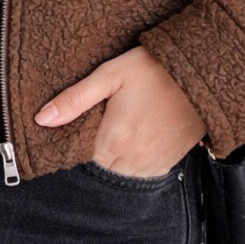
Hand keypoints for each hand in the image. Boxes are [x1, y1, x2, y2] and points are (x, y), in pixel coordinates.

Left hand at [34, 43, 206, 177]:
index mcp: (113, 139)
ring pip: (119, 172)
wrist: (202, 74)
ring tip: (118, 129)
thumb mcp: (110, 75)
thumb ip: (75, 99)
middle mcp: (131, 159)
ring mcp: (152, 165)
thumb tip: (42, 119)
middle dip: (94, 149)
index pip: (79, 156)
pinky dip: (132, 162)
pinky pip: (141, 173)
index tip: (78, 126)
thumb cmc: (155, 69)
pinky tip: (135, 138)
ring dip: (113, 157)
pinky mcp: (168, 164)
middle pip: (99, 166)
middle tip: (100, 123)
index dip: (74, 142)